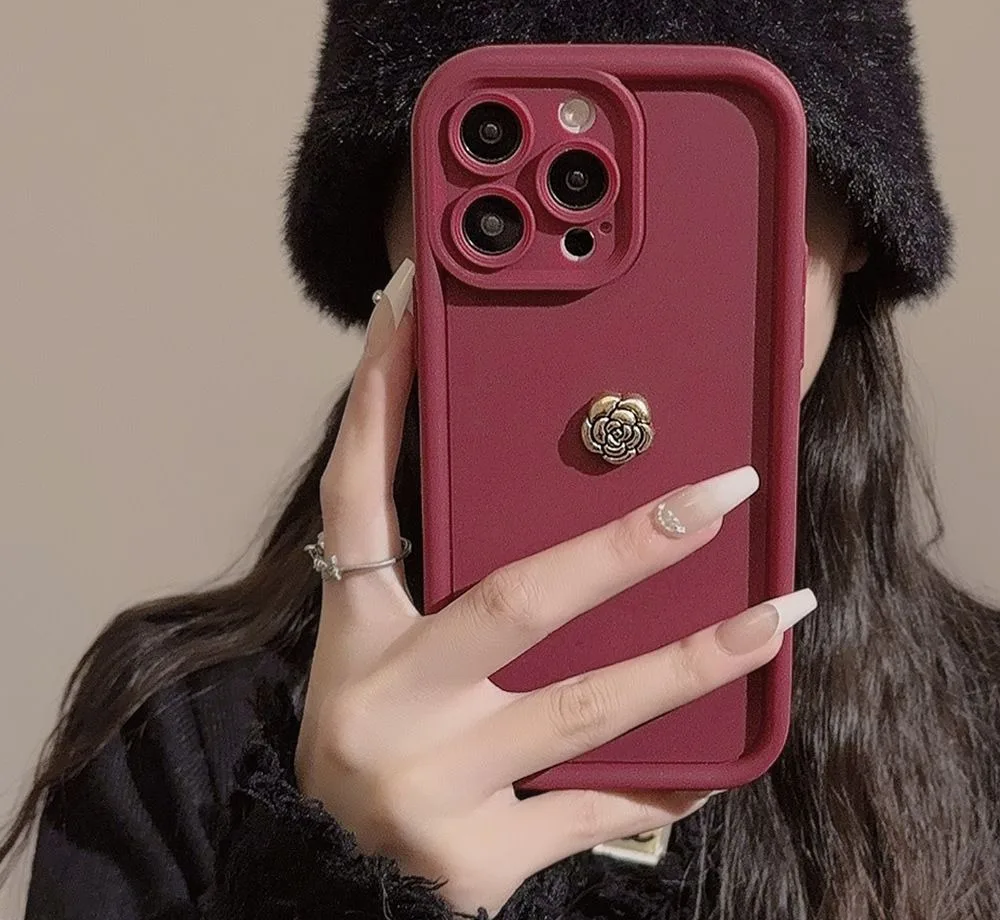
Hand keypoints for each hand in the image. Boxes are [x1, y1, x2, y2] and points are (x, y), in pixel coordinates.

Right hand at [294, 258, 815, 916]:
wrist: (326, 875)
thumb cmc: (373, 741)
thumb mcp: (382, 659)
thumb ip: (436, 587)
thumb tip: (535, 504)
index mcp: (355, 637)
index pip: (359, 497)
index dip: (380, 404)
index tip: (407, 316)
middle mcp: (386, 701)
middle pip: (514, 599)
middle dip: (625, 544)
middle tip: (721, 494)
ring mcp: (431, 782)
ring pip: (582, 708)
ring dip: (690, 660)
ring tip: (776, 614)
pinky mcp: (474, 859)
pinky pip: (591, 810)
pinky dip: (658, 783)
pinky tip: (723, 758)